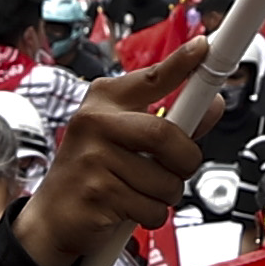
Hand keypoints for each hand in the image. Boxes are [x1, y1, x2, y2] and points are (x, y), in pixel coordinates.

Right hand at [19, 49, 203, 265]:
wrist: (53, 218)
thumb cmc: (94, 173)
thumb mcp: (127, 140)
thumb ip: (171, 123)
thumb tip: (211, 104)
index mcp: (104, 101)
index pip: (151, 78)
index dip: (181, 64)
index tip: (202, 48)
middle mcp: (94, 121)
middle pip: (165, 135)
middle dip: (185, 160)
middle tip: (179, 167)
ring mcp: (92, 156)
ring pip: (165, 180)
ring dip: (166, 195)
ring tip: (142, 192)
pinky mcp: (96, 192)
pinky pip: (151, 208)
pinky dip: (151, 216)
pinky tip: (128, 209)